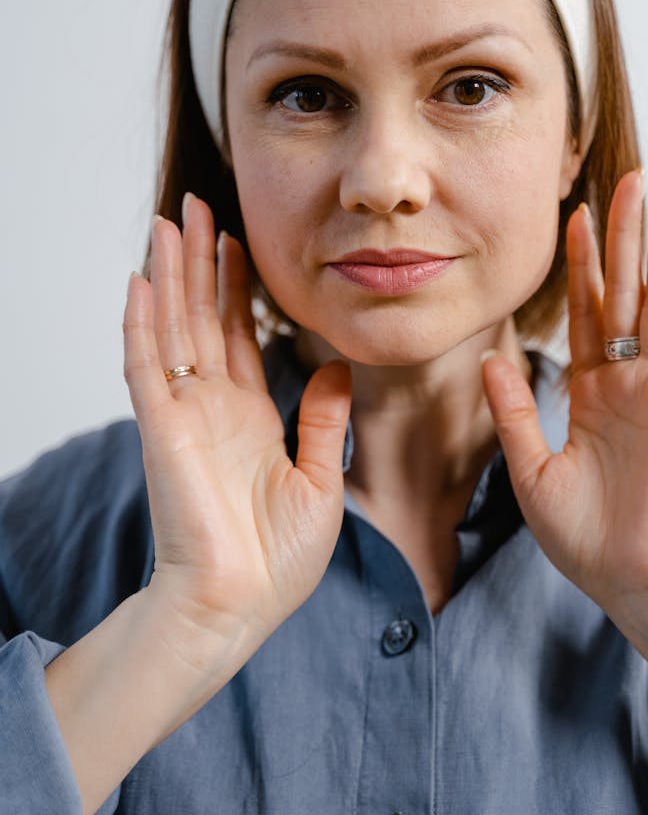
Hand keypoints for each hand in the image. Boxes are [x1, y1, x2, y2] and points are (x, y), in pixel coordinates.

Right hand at [123, 194, 350, 653]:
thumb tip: (339, 367)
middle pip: (201, 316)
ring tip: (170, 222)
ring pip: (172, 326)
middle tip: (197, 206)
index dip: (234, 287)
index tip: (238, 240)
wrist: (241, 608)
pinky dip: (141, 322)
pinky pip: (146, 365)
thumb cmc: (278, 562)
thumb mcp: (319, 479)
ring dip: (170, 274)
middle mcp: (212, 407)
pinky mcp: (162, 430)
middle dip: (199, 261)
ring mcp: (184, 415)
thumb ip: (324, 420)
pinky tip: (141, 278)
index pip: (237, 335)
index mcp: (248, 418)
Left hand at [482, 170, 647, 626]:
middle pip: (625, 294)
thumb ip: (513, 410)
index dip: (581, 265)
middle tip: (629, 180)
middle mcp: (628, 382)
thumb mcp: (531, 467)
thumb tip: (489, 357)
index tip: (574, 217)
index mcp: (593, 394)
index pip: (586, 314)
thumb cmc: (587, 538)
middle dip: (625, 237)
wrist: (631, 583)